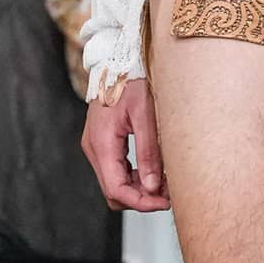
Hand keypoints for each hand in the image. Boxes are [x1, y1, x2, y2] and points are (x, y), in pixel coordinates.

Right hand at [83, 78, 170, 211]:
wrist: (118, 59)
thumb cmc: (132, 79)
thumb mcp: (146, 115)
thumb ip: (149, 153)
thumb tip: (154, 188)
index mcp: (101, 142)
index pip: (116, 189)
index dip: (141, 202)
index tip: (164, 203)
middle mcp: (93, 147)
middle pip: (113, 191)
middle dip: (141, 198)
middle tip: (169, 193)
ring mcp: (96, 146)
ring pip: (114, 183)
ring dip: (139, 188)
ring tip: (166, 181)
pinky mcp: (102, 142)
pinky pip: (116, 170)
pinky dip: (134, 176)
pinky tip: (155, 170)